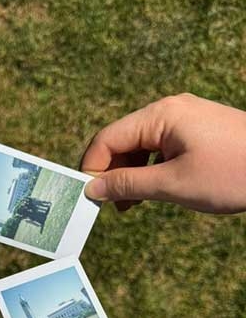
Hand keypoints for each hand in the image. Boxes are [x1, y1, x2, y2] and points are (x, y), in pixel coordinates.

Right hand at [81, 93, 245, 212]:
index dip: (92, 168)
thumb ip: (128, 184)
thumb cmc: (233, 174)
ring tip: (130, 205)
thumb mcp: (173, 184)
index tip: (87, 198)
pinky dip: (149, 169)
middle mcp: (169, 110)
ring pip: (139, 145)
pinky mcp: (195, 131)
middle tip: (110, 207)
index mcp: (161, 115)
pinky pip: (158, 147)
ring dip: (129, 174)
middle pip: (121, 140)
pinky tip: (151, 191)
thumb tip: (92, 188)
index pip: (108, 138)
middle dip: (111, 172)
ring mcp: (184, 119)